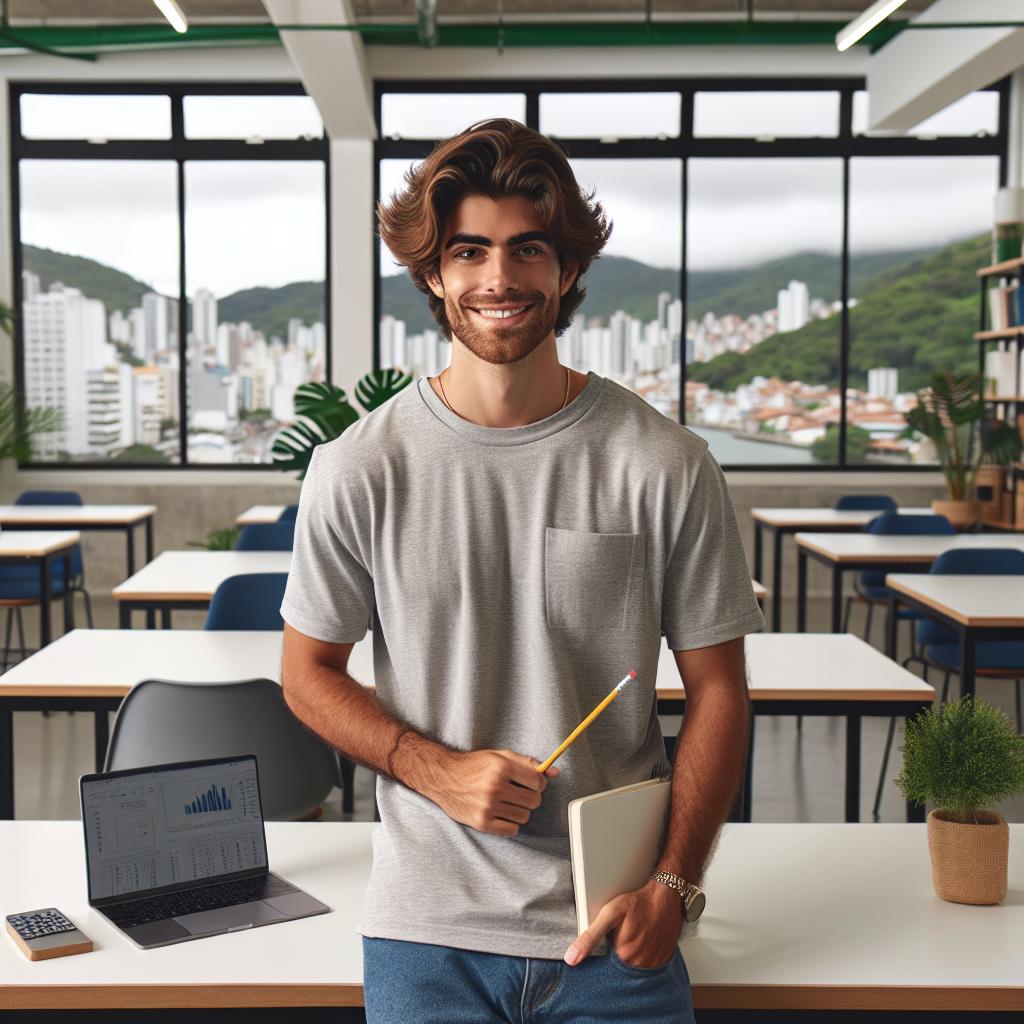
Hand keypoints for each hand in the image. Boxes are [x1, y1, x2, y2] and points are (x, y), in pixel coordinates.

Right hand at [422, 748, 559, 835]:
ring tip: (506, 801)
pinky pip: (511, 830)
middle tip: (518, 792)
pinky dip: (509, 823)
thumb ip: (528, 763)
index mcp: (501, 768)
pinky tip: (500, 812)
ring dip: (519, 810)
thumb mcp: (500, 756)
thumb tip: (555, 772)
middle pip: (534, 801)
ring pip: (524, 816)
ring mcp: (488, 807)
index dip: (539, 783)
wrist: (443, 777)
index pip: (539, 782)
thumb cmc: (474, 765)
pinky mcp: (482, 823)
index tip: (531, 783)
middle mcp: (495, 788)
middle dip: (531, 797)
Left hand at [564, 879, 682, 967]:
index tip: (605, 944)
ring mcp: (652, 965)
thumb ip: (590, 937)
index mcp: (623, 957)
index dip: (600, 959)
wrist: (666, 898)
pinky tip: (641, 942)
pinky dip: (642, 957)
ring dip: (628, 957)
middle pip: (618, 967)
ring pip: (632, 968)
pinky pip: (647, 966)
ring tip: (631, 937)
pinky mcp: (662, 961)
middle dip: (614, 955)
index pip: (604, 969)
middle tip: (620, 935)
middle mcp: (639, 966)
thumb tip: (571, 958)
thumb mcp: (610, 914)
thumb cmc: (638, 904)